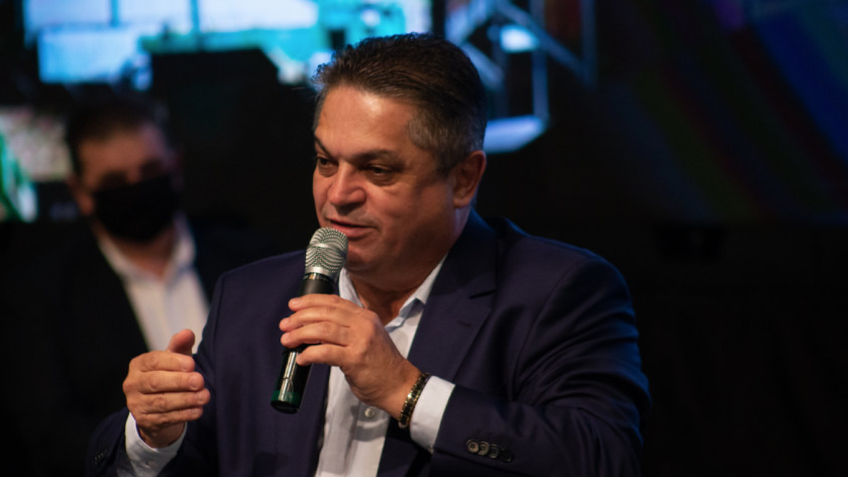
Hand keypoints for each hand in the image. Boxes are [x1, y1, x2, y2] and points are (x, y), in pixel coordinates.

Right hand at [123, 329, 209, 447]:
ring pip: (162, 402)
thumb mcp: (174, 359)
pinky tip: (198, 410)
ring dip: (186, 400)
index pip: (154, 361)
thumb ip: (180, 346)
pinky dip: (184, 414)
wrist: (157, 409)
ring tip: (204, 396)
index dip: (173, 362)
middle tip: (199, 381)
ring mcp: (137, 404)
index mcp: (138, 365)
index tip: (192, 364)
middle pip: (156, 382)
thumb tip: (187, 333)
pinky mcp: (145, 422)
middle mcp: (133, 384)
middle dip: (180, 382)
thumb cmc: (168, 376)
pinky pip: (166, 418)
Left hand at [280, 295, 419, 418]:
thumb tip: (313, 328)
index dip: (310, 301)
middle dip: (300, 317)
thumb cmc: (380, 365)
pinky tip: (301, 358)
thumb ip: (347, 329)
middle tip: (285, 325)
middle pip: (325, 313)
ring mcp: (360, 341)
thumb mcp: (367, 337)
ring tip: (287, 340)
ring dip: (300, 334)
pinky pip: (325, 352)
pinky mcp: (355, 359)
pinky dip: (309, 353)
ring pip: (322, 329)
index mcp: (365, 316)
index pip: (334, 301)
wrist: (399, 385)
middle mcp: (364, 325)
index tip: (293, 305)